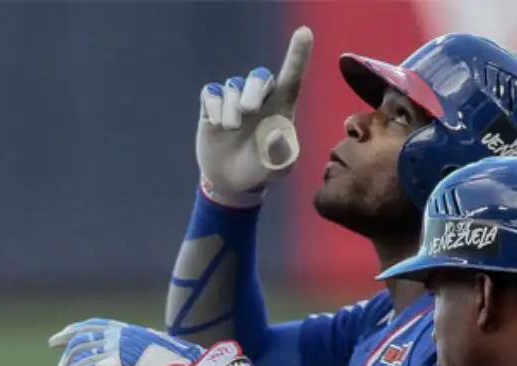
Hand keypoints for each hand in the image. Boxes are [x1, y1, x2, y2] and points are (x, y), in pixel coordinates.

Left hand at [48, 318, 248, 365]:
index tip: (57, 340)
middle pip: (79, 342)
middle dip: (64, 361)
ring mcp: (116, 351)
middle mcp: (120, 336)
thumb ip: (138, 358)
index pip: (94, 325)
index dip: (72, 331)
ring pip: (77, 361)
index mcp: (130, 331)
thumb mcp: (159, 356)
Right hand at [197, 25, 313, 207]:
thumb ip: (282, 154)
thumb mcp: (278, 169)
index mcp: (281, 108)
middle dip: (253, 89)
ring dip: (231, 108)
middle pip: (258, 76)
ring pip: (233, 87)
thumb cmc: (262, 170)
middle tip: (248, 111)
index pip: (292, 76)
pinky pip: (211, 93)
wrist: (232, 182)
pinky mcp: (212, 107)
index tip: (304, 32)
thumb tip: (276, 131)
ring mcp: (235, 101)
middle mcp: (260, 99)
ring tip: (231, 129)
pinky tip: (215, 123)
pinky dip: (213, 106)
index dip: (298, 54)